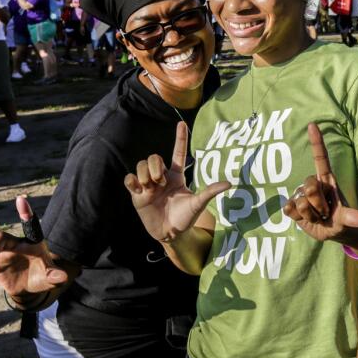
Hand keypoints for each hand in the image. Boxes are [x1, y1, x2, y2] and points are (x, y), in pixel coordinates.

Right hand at [0, 195, 77, 303]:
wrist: (30, 287)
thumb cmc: (43, 277)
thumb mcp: (52, 278)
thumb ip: (56, 276)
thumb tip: (63, 276)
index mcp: (32, 242)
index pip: (30, 226)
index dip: (26, 214)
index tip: (21, 199)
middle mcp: (14, 243)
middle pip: (2, 236)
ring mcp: (1, 251)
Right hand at [123, 122, 229, 242]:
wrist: (171, 233)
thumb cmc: (185, 218)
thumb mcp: (198, 204)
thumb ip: (210, 192)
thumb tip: (229, 183)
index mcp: (176, 176)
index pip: (178, 152)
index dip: (179, 138)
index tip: (181, 123)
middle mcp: (161, 177)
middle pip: (154, 157)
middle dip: (155, 166)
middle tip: (161, 182)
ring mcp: (148, 185)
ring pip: (141, 165)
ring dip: (145, 173)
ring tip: (150, 188)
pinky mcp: (137, 194)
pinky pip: (129, 179)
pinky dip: (132, 180)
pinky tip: (139, 188)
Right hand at [282, 123, 357, 246]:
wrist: (332, 232)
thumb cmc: (343, 220)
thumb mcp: (349, 220)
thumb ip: (354, 218)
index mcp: (327, 180)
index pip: (320, 158)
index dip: (316, 141)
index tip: (312, 124)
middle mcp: (313, 184)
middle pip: (309, 186)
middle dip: (318, 204)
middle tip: (326, 213)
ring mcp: (301, 194)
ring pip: (300, 202)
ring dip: (311, 215)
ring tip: (318, 217)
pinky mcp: (292, 206)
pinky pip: (289, 209)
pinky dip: (299, 218)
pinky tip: (306, 220)